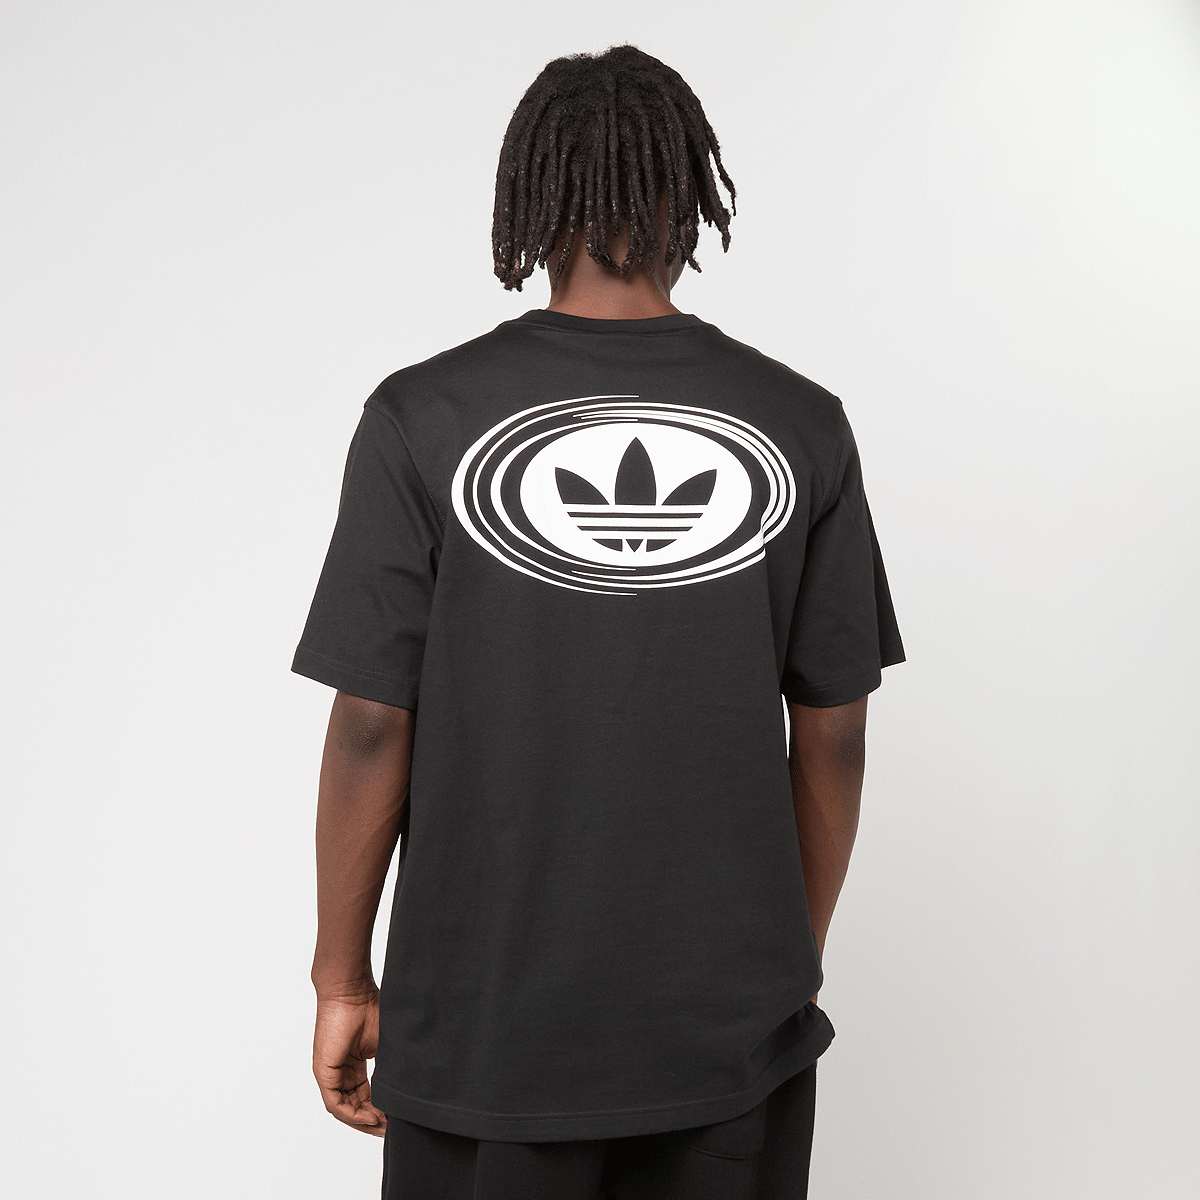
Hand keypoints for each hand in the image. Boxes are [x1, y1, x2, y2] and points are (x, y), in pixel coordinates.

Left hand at [313, 986, 386, 1135]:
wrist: (351, 991)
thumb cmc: (369, 1008)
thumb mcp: (386, 1044)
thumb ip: (391, 1067)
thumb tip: (407, 1088)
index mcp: (355, 1063)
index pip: (366, 1095)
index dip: (381, 1108)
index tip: (397, 1117)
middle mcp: (341, 1072)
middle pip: (355, 1106)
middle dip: (373, 1120)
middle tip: (392, 1129)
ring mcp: (331, 1073)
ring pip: (345, 1109)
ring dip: (363, 1121)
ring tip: (383, 1126)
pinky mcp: (324, 1073)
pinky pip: (335, 1104)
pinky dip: (352, 1114)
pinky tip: (370, 1117)